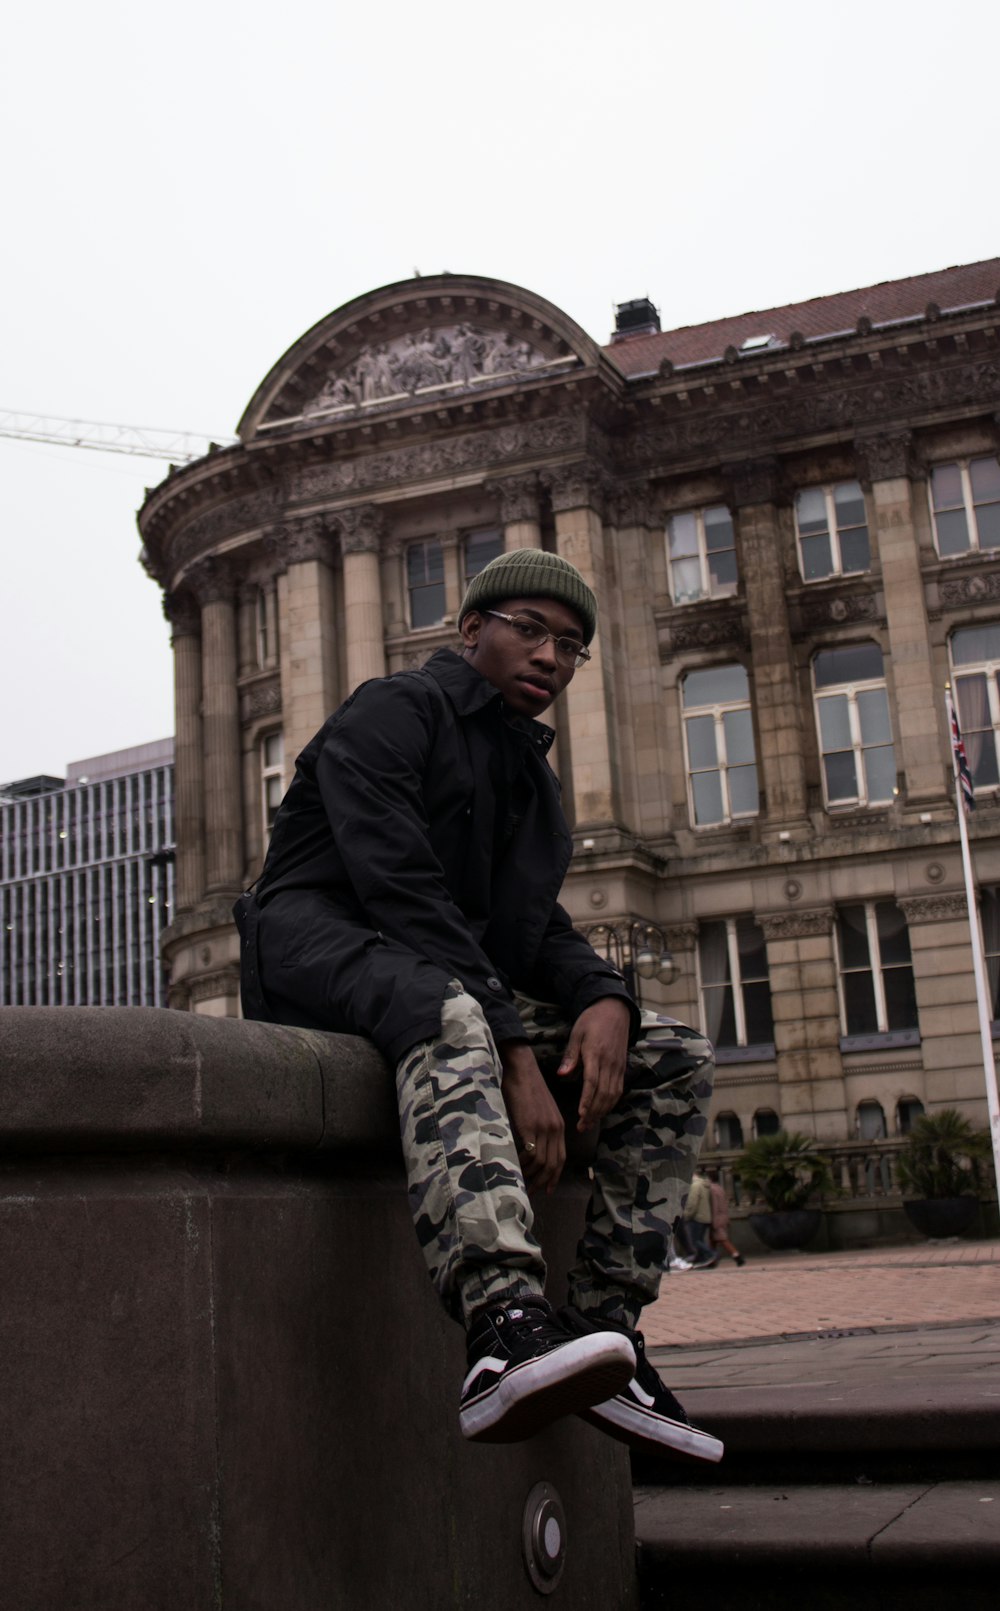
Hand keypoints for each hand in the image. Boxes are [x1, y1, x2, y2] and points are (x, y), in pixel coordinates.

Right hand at [498, 1041, 566, 1194]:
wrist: (520, 1069)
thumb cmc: (525, 1086)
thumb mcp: (539, 1109)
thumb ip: (540, 1127)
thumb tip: (531, 1146)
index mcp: (559, 1124)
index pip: (561, 1157)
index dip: (555, 1175)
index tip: (548, 1189)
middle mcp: (555, 1128)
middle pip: (554, 1164)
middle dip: (544, 1181)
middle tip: (531, 1192)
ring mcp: (544, 1128)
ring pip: (543, 1162)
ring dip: (532, 1176)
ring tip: (521, 1184)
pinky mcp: (530, 1126)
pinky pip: (531, 1154)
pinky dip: (523, 1165)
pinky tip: (515, 1168)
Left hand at [557, 998, 630, 1131]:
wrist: (614, 1010)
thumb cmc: (591, 1021)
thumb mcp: (576, 1034)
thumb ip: (570, 1057)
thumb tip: (562, 1076)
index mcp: (596, 1053)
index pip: (592, 1081)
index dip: (587, 1100)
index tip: (581, 1114)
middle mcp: (610, 1063)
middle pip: (603, 1093)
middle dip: (593, 1113)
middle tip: (582, 1127)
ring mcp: (618, 1066)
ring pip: (612, 1094)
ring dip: (602, 1111)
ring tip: (589, 1124)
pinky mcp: (622, 1068)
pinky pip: (618, 1089)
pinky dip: (610, 1103)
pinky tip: (601, 1111)